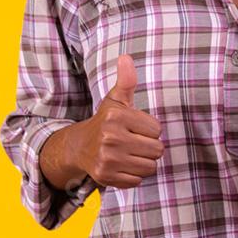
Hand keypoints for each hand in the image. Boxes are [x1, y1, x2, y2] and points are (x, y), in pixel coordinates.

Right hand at [73, 54, 164, 188]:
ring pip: (150, 167)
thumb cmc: (105, 122)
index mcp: (116, 116)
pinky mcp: (106, 177)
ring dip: (143, 162)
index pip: (157, 129)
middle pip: (157, 149)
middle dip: (150, 147)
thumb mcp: (116, 100)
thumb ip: (126, 81)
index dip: (150, 129)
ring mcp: (107, 159)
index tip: (136, 128)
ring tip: (130, 153)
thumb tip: (125, 57)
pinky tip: (122, 165)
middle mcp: (110, 137)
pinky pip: (137, 180)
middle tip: (135, 142)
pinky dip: (133, 175)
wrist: (80, 147)